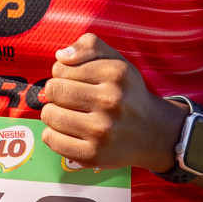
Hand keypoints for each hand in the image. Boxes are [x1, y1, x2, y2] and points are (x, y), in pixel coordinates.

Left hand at [39, 33, 183, 172]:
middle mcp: (111, 101)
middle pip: (53, 90)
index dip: (62, 73)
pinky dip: (53, 134)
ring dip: (54, 113)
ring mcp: (102, 131)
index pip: (60, 68)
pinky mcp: (94, 155)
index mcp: (116, 74)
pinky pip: (51, 139)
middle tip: (70, 98)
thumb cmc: (127, 93)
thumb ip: (89, 46)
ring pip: (49, 114)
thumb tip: (60, 56)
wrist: (153, 132)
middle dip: (56, 92)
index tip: (74, 80)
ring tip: (70, 114)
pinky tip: (68, 131)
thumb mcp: (116, 60)